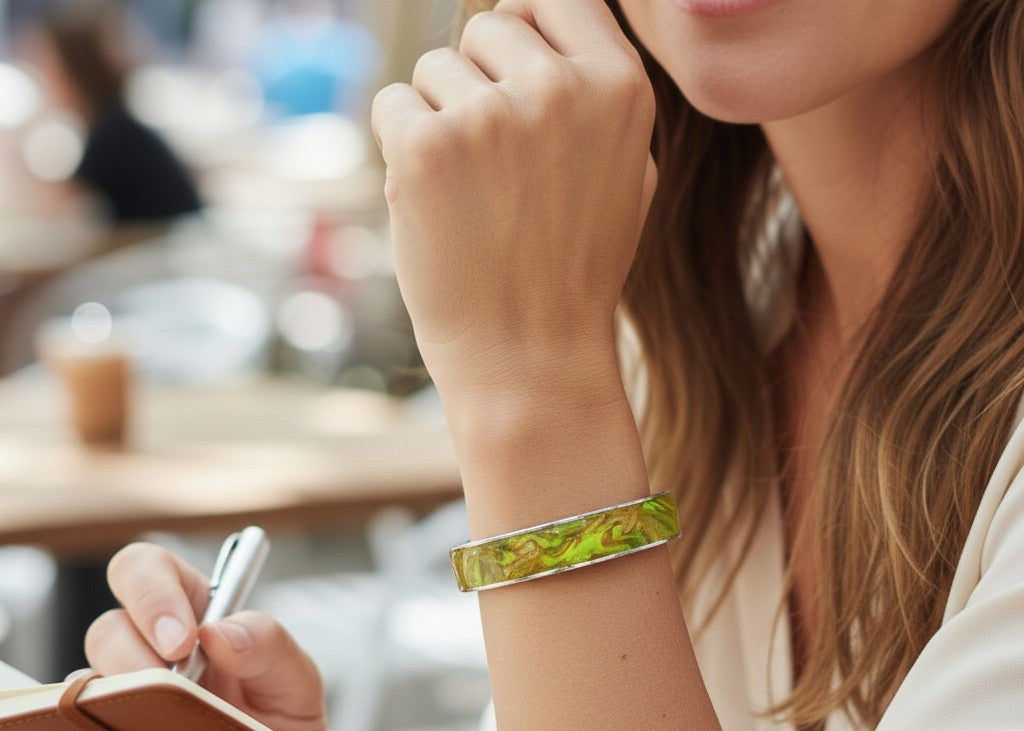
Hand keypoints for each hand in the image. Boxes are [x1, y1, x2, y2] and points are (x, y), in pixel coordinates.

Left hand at [372, 0, 656, 407]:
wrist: (529, 360)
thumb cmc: (574, 272)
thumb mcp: (628, 175)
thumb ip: (596, 90)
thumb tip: (537, 13)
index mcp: (620, 87)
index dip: (526, 33)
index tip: (516, 83)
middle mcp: (559, 88)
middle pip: (487, 25)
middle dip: (480, 83)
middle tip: (497, 170)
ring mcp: (490, 116)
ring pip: (433, 68)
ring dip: (440, 122)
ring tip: (472, 200)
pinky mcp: (426, 148)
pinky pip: (390, 104)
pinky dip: (400, 150)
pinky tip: (434, 206)